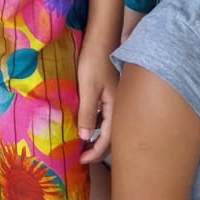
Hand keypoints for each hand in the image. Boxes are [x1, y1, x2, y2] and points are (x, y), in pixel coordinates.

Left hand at [76, 44, 116, 163]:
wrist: (101, 38)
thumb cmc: (93, 61)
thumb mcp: (87, 88)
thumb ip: (86, 112)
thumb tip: (84, 138)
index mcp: (115, 108)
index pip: (107, 140)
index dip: (94, 153)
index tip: (80, 160)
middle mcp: (118, 106)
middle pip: (110, 136)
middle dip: (96, 149)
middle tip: (80, 157)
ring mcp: (115, 100)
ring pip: (107, 125)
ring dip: (95, 136)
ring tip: (80, 144)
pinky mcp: (110, 93)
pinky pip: (104, 115)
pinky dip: (94, 123)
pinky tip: (84, 123)